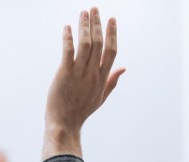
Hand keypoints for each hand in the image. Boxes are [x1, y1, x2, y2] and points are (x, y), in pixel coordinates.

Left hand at [43, 7, 125, 159]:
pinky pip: (68, 51)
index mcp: (102, 78)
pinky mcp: (64, 74)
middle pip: (99, 43)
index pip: (111, 51)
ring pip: (85, 44)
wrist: (64, 123)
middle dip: (97, 24)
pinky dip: (68, 38)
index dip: (112, 34)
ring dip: (84, 26)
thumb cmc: (81, 111)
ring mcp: (79, 73)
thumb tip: (124, 69)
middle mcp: (92, 74)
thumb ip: (112, 81)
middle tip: (94, 9)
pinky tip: (67, 28)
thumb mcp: (101, 97)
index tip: (111, 20)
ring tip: (83, 13)